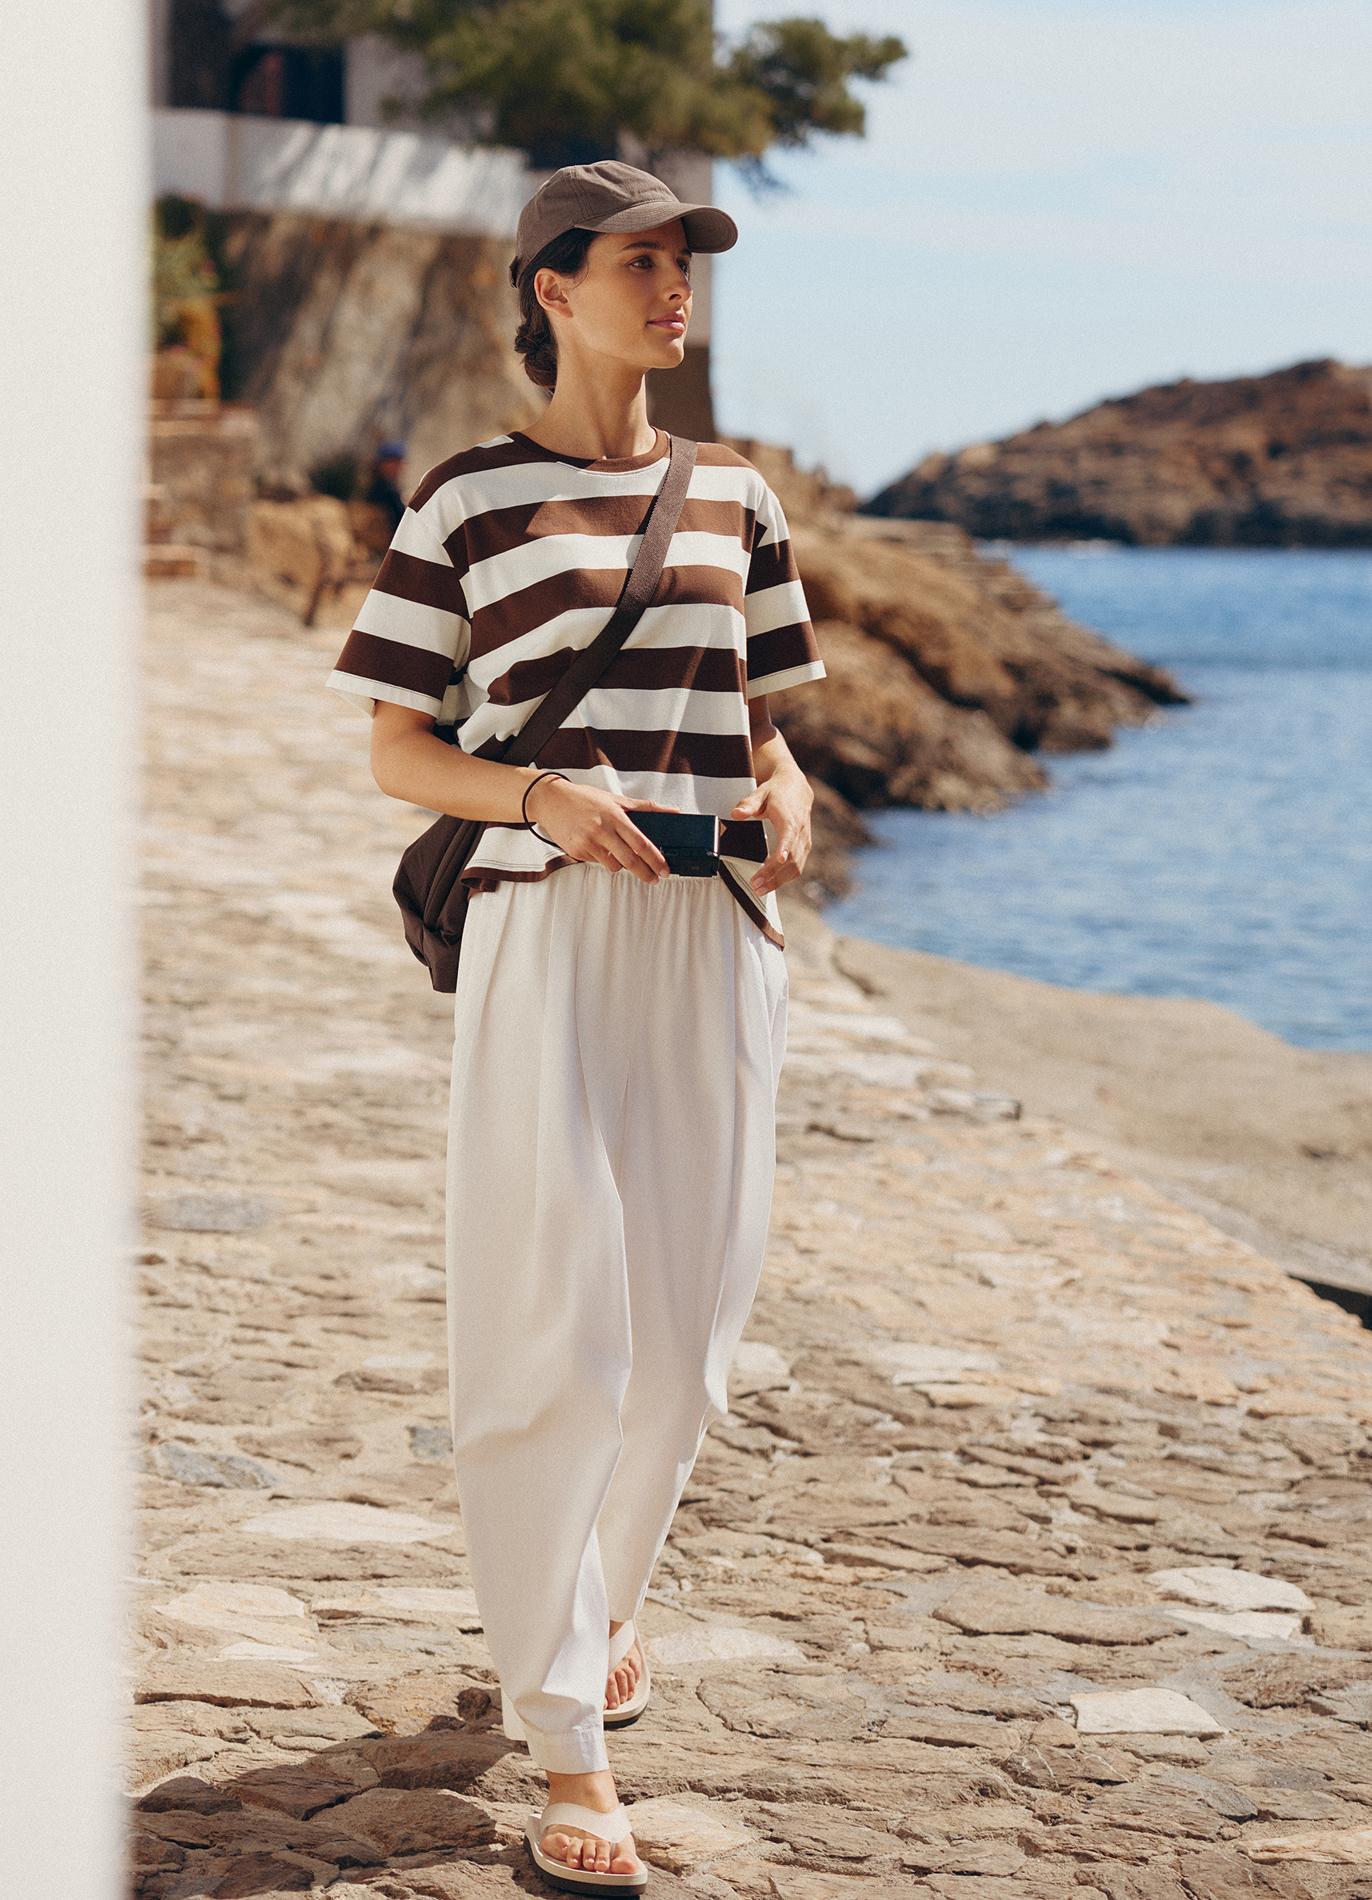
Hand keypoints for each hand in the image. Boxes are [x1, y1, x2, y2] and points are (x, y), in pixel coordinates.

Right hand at [527, 777, 676, 883]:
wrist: (551, 801)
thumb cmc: (584, 799)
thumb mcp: (616, 799)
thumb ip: (646, 807)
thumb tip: (672, 811)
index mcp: (614, 816)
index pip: (640, 843)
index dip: (655, 859)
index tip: (664, 870)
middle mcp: (601, 830)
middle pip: (630, 860)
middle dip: (645, 873)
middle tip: (654, 878)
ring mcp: (588, 843)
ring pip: (613, 865)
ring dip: (621, 864)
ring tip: (618, 853)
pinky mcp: (577, 851)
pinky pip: (597, 862)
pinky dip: (603, 858)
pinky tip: (597, 845)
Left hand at [728, 767, 813, 895]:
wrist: (797, 790)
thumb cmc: (776, 793)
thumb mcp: (760, 793)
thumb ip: (748, 804)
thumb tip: (736, 814)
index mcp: (789, 819)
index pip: (789, 835)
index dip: (785, 848)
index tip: (779, 859)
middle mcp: (800, 832)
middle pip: (792, 858)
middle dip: (774, 874)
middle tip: (756, 884)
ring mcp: (804, 842)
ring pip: (796, 867)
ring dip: (778, 881)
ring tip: (759, 889)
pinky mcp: (804, 849)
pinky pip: (797, 868)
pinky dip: (784, 878)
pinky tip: (769, 883)